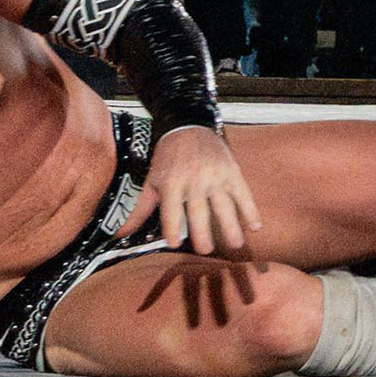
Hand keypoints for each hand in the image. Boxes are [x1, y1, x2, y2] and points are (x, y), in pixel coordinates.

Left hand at [133, 124, 260, 255]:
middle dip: (203, 233)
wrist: (189, 126)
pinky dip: (250, 209)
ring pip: (223, 205)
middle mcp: (194, 180)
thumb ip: (141, 208)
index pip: (171, 212)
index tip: (174, 244)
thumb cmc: (169, 157)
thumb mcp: (152, 180)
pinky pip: (242, 193)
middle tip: (206, 250)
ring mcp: (215, 176)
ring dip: (231, 226)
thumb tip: (120, 233)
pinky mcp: (231, 171)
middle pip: (198, 212)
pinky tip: (255, 225)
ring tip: (235, 244)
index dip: (172, 230)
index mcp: (172, 183)